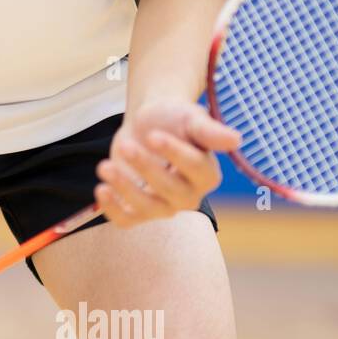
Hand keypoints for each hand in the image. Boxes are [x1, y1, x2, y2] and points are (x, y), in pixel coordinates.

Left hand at [95, 98, 240, 227]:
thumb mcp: (190, 118)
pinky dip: (112, 209)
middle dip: (145, 168)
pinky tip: (100, 190)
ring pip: (146, 207)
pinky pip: (126, 220)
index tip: (153, 135)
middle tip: (126, 146)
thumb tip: (236, 140)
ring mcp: (163, 206)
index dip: (174, 153)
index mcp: (207, 174)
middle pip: (169, 190)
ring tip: (104, 166)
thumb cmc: (173, 118)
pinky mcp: (137, 209)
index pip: (194, 168)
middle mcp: (189, 195)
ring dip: (124, 188)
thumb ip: (209, 131)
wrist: (147, 121)